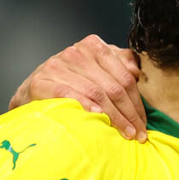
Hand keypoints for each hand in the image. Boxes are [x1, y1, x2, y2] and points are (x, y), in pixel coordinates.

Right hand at [9, 35, 146, 141]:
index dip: (137, 101)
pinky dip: (86, 106)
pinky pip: (69, 94)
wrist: (35, 89)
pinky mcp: (41, 81)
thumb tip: (136, 71)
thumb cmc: (72, 80)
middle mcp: (76, 52)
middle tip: (138, 133)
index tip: (144, 122)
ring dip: (114, 116)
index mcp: (94, 46)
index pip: (124, 76)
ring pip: (95, 92)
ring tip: (125, 133)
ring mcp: (57, 66)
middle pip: (113, 87)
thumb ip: (120, 63)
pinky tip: (98, 117)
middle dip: (129, 114)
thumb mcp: (97, 67)